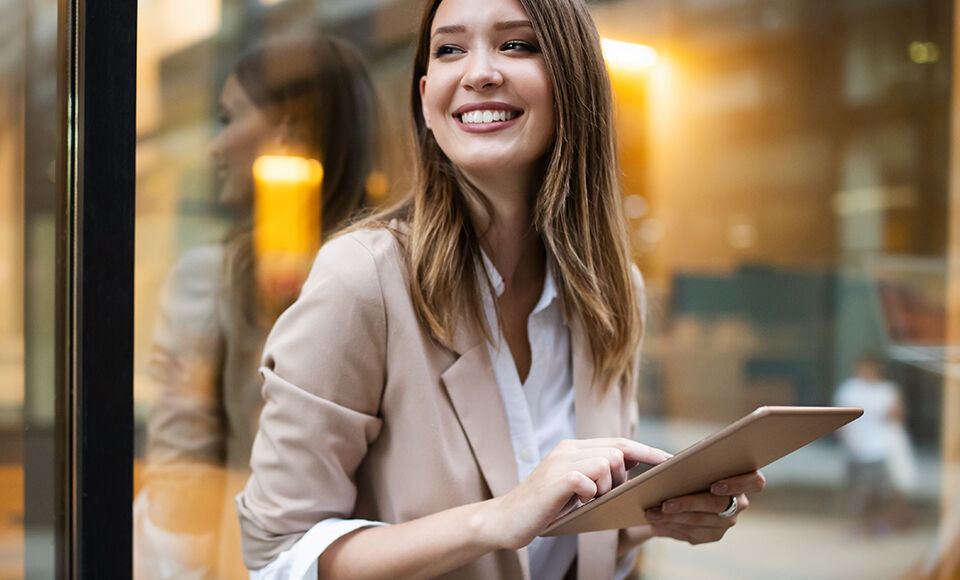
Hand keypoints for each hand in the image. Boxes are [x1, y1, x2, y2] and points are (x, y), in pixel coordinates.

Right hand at [484, 438, 672, 549]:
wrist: (506, 519)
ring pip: (607, 463)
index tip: (669, 460)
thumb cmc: (543, 508)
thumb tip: (628, 475)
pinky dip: (590, 495)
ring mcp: (561, 462)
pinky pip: (590, 481)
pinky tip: (576, 503)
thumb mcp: (573, 487)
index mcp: (573, 448)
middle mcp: (567, 449)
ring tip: (587, 501)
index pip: (618, 442)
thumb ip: (595, 475)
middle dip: (621, 477)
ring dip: (606, 488)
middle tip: (602, 496)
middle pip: (617, 451)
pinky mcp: (556, 479)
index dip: (646, 450)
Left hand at [642, 470, 765, 544]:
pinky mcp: (713, 535)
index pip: (755, 481)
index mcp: (743, 478)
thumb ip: (693, 461)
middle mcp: (739, 503)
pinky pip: (692, 534)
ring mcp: (727, 522)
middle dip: (688, 504)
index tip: (714, 486)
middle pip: (717, 505)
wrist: (682, 488)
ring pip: (700, 522)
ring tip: (650, 513)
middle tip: (664, 504)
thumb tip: (672, 464)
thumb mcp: (694, 461)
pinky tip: (655, 523)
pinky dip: (671, 528)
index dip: (737, 484)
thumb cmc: (692, 468)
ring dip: (672, 518)